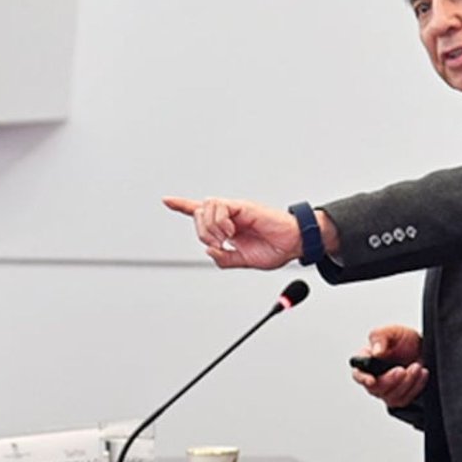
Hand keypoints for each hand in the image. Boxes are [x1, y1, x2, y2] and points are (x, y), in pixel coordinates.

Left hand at [161, 197, 302, 268]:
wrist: (295, 244)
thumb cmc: (274, 249)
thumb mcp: (243, 261)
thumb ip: (224, 258)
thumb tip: (208, 250)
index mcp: (227, 226)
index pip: (200, 212)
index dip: (182, 206)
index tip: (166, 200)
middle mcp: (229, 215)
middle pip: (198, 213)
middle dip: (201, 231)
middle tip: (218, 244)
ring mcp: (236, 210)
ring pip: (206, 207)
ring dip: (210, 226)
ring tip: (226, 238)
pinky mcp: (244, 206)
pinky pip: (221, 206)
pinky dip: (220, 221)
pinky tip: (231, 232)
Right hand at [352, 325, 427, 408]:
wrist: (422, 348)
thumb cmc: (404, 339)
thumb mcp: (392, 331)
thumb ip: (380, 337)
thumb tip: (376, 351)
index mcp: (366, 360)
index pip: (358, 373)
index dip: (363, 378)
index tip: (372, 380)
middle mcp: (374, 376)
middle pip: (375, 388)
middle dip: (390, 380)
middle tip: (402, 369)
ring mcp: (387, 388)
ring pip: (391, 396)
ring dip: (406, 383)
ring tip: (416, 367)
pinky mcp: (400, 395)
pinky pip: (405, 399)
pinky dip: (415, 387)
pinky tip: (421, 375)